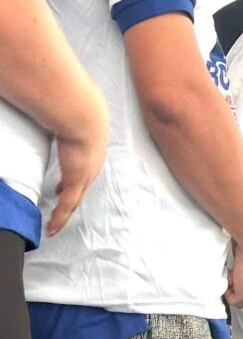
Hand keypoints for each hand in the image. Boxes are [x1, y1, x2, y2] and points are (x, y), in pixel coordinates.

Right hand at [47, 98, 108, 235]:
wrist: (84, 115)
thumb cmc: (78, 110)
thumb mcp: (75, 117)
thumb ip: (67, 120)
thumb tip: (57, 111)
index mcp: (93, 151)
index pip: (83, 170)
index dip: (73, 180)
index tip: (61, 187)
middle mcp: (93, 165)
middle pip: (81, 187)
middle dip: (71, 197)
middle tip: (60, 207)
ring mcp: (86, 175)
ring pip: (75, 200)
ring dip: (65, 212)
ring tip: (55, 223)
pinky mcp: (76, 181)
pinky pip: (66, 206)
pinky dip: (60, 218)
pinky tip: (52, 228)